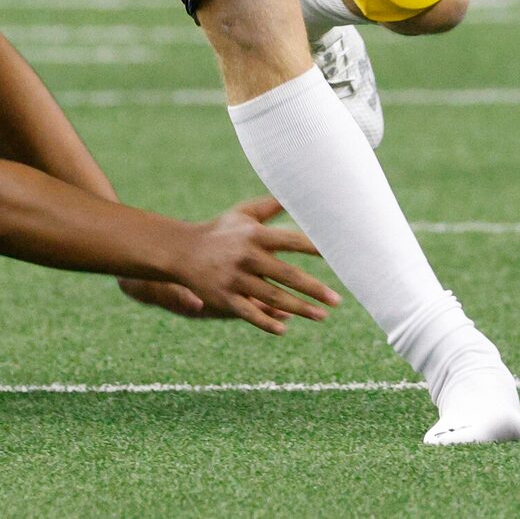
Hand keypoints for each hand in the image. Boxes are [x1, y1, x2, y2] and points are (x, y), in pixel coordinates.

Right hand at [143, 197, 339, 335]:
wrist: (180, 250)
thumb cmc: (220, 230)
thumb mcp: (242, 214)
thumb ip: (270, 206)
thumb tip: (296, 191)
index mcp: (254, 235)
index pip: (291, 241)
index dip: (315, 248)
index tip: (339, 255)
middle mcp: (246, 257)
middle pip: (287, 275)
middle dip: (314, 289)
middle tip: (338, 300)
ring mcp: (234, 279)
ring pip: (273, 297)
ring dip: (300, 309)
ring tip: (322, 316)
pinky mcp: (224, 298)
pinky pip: (249, 313)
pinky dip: (266, 322)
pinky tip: (284, 328)